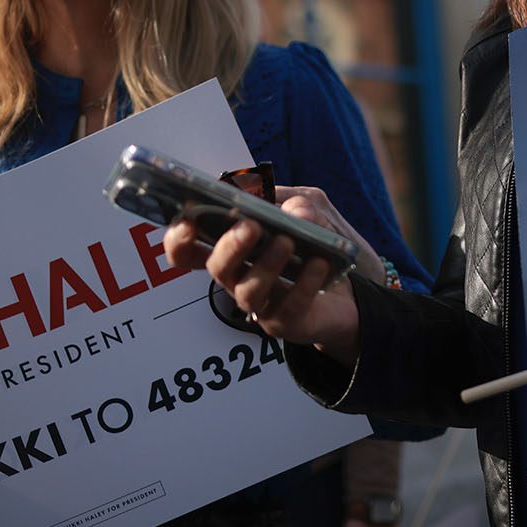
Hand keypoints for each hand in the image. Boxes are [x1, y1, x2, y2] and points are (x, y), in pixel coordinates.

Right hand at [162, 184, 366, 363]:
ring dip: (267, 264)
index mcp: (232, 249)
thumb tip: (295, 211)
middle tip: (250, 226)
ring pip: (249, 291)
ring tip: (287, 242)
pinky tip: (319, 263)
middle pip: (218, 268)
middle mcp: (238, 278)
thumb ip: (300, 205)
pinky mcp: (286, 322)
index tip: (187, 223)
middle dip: (230, 247)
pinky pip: (290, 305)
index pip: (188, 251)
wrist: (347, 290)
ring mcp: (260, 303)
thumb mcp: (311, 214)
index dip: (179, 241)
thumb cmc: (315, 246)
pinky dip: (305, 283)